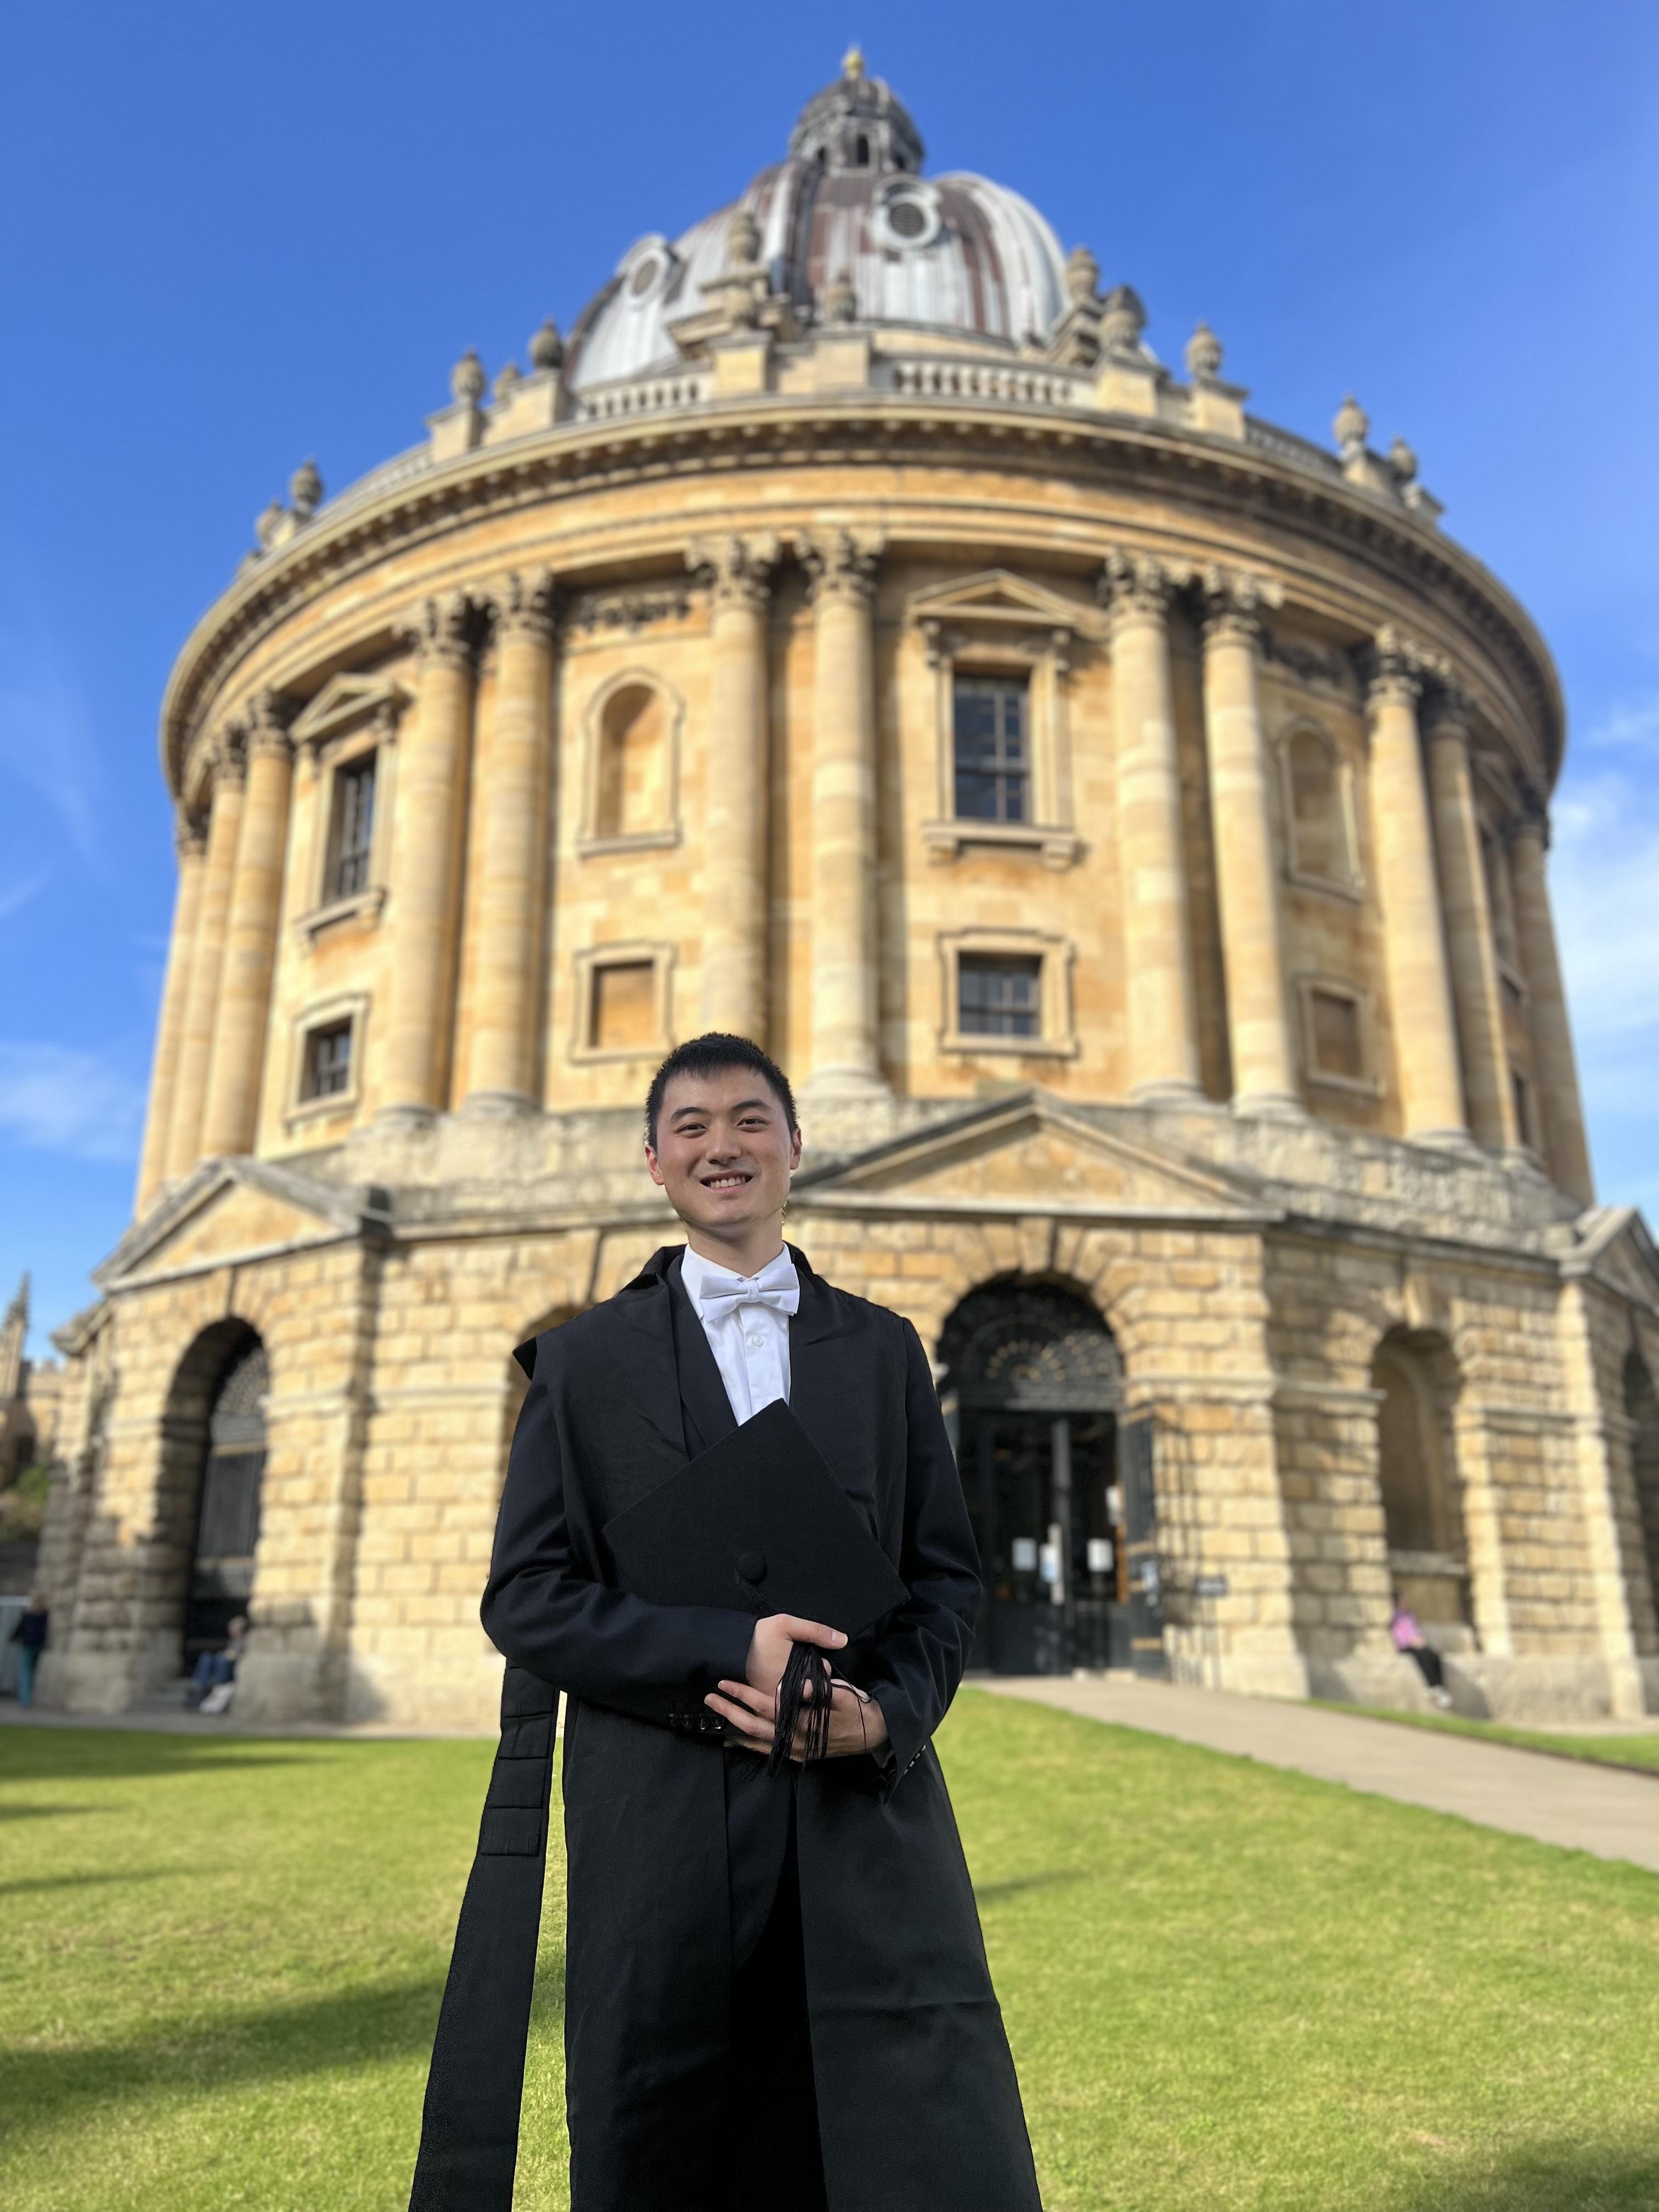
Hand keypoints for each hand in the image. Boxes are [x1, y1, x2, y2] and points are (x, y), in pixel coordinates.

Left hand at [707, 1672, 889, 1762]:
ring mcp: (795, 1751)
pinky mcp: (797, 1756)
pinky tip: (734, 1740)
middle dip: (730, 1712)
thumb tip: (794, 1686)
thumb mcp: (843, 1696)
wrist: (873, 1735)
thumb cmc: (857, 1709)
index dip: (744, 1695)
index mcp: (804, 1722)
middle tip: (710, 1698)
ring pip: (757, 1742)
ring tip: (715, 1718)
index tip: (726, 1682)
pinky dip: (748, 1745)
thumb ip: (818, 1691)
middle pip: (754, 1727)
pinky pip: (767, 1751)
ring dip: (734, 1729)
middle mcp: (795, 1740)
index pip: (767, 1707)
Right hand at [743, 1613, 844, 1699]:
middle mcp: (788, 1697)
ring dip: (803, 1687)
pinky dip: (791, 1694)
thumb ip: (817, 1631)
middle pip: (813, 1691)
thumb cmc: (759, 1636)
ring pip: (802, 1697)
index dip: (822, 1667)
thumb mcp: (787, 1624)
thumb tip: (843, 1640)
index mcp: (796, 1679)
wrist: (729, 1647)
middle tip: (802, 1664)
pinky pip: (787, 1703)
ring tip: (796, 1673)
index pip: (822, 1679)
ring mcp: (776, 1703)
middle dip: (813, 1678)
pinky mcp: (766, 1704)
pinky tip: (789, 1683)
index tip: (812, 1659)